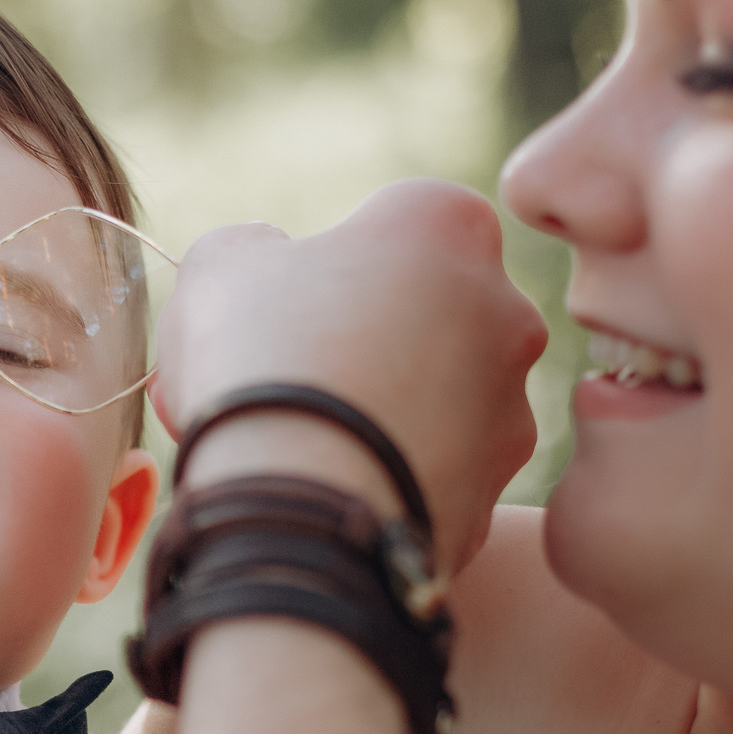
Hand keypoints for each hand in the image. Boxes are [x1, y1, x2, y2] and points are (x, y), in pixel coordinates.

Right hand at [153, 180, 546, 570]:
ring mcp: (511, 407)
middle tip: (296, 380)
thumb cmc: (259, 362)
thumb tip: (266, 256)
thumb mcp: (220, 267)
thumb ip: (252, 244)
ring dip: (390, 412)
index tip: (289, 306)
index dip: (335, 263)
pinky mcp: (496, 491)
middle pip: (430, 311)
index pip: (395, 222)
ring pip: (440, 398)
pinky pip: (438, 474)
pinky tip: (336, 493)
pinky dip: (396, 480)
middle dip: (374, 340)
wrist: (296, 511)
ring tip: (310, 448)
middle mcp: (507, 309)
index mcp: (448, 226)